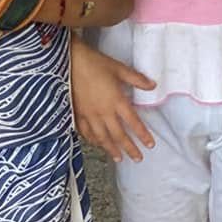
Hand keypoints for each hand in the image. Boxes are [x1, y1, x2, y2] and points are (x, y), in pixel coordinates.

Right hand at [70, 39, 156, 162]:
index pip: (133, 122)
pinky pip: (85, 132)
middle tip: (138, 158)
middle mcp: (104, 112)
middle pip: (118, 135)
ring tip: (118, 158)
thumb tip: (153, 85)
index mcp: (116, 100)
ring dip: (111, 149)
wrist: (68, 63)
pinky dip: (92, 140)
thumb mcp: (119, 68)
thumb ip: (136, 79)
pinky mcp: (77, 114)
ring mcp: (89, 115)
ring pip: (102, 137)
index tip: (150, 145)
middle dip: (129, 148)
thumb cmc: (95, 63)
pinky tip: (96, 144)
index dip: (142, 134)